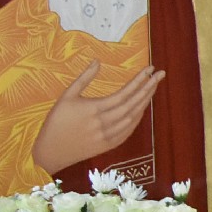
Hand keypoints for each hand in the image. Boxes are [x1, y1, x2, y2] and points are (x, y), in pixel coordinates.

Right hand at [33, 61, 165, 174]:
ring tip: (152, 88)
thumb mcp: (67, 96)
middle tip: (160, 75)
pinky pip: (129, 130)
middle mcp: (104, 123)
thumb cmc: (57, 120)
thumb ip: (84, 78)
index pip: (124, 93)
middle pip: (133, 104)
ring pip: (134, 117)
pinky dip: (138, 118)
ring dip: (145, 102)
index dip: (139, 81)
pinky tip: (142, 107)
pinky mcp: (109, 145)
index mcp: (94, 109)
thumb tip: (97, 61)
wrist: (51, 151)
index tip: (150, 69)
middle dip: (148, 88)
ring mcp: (108, 136)